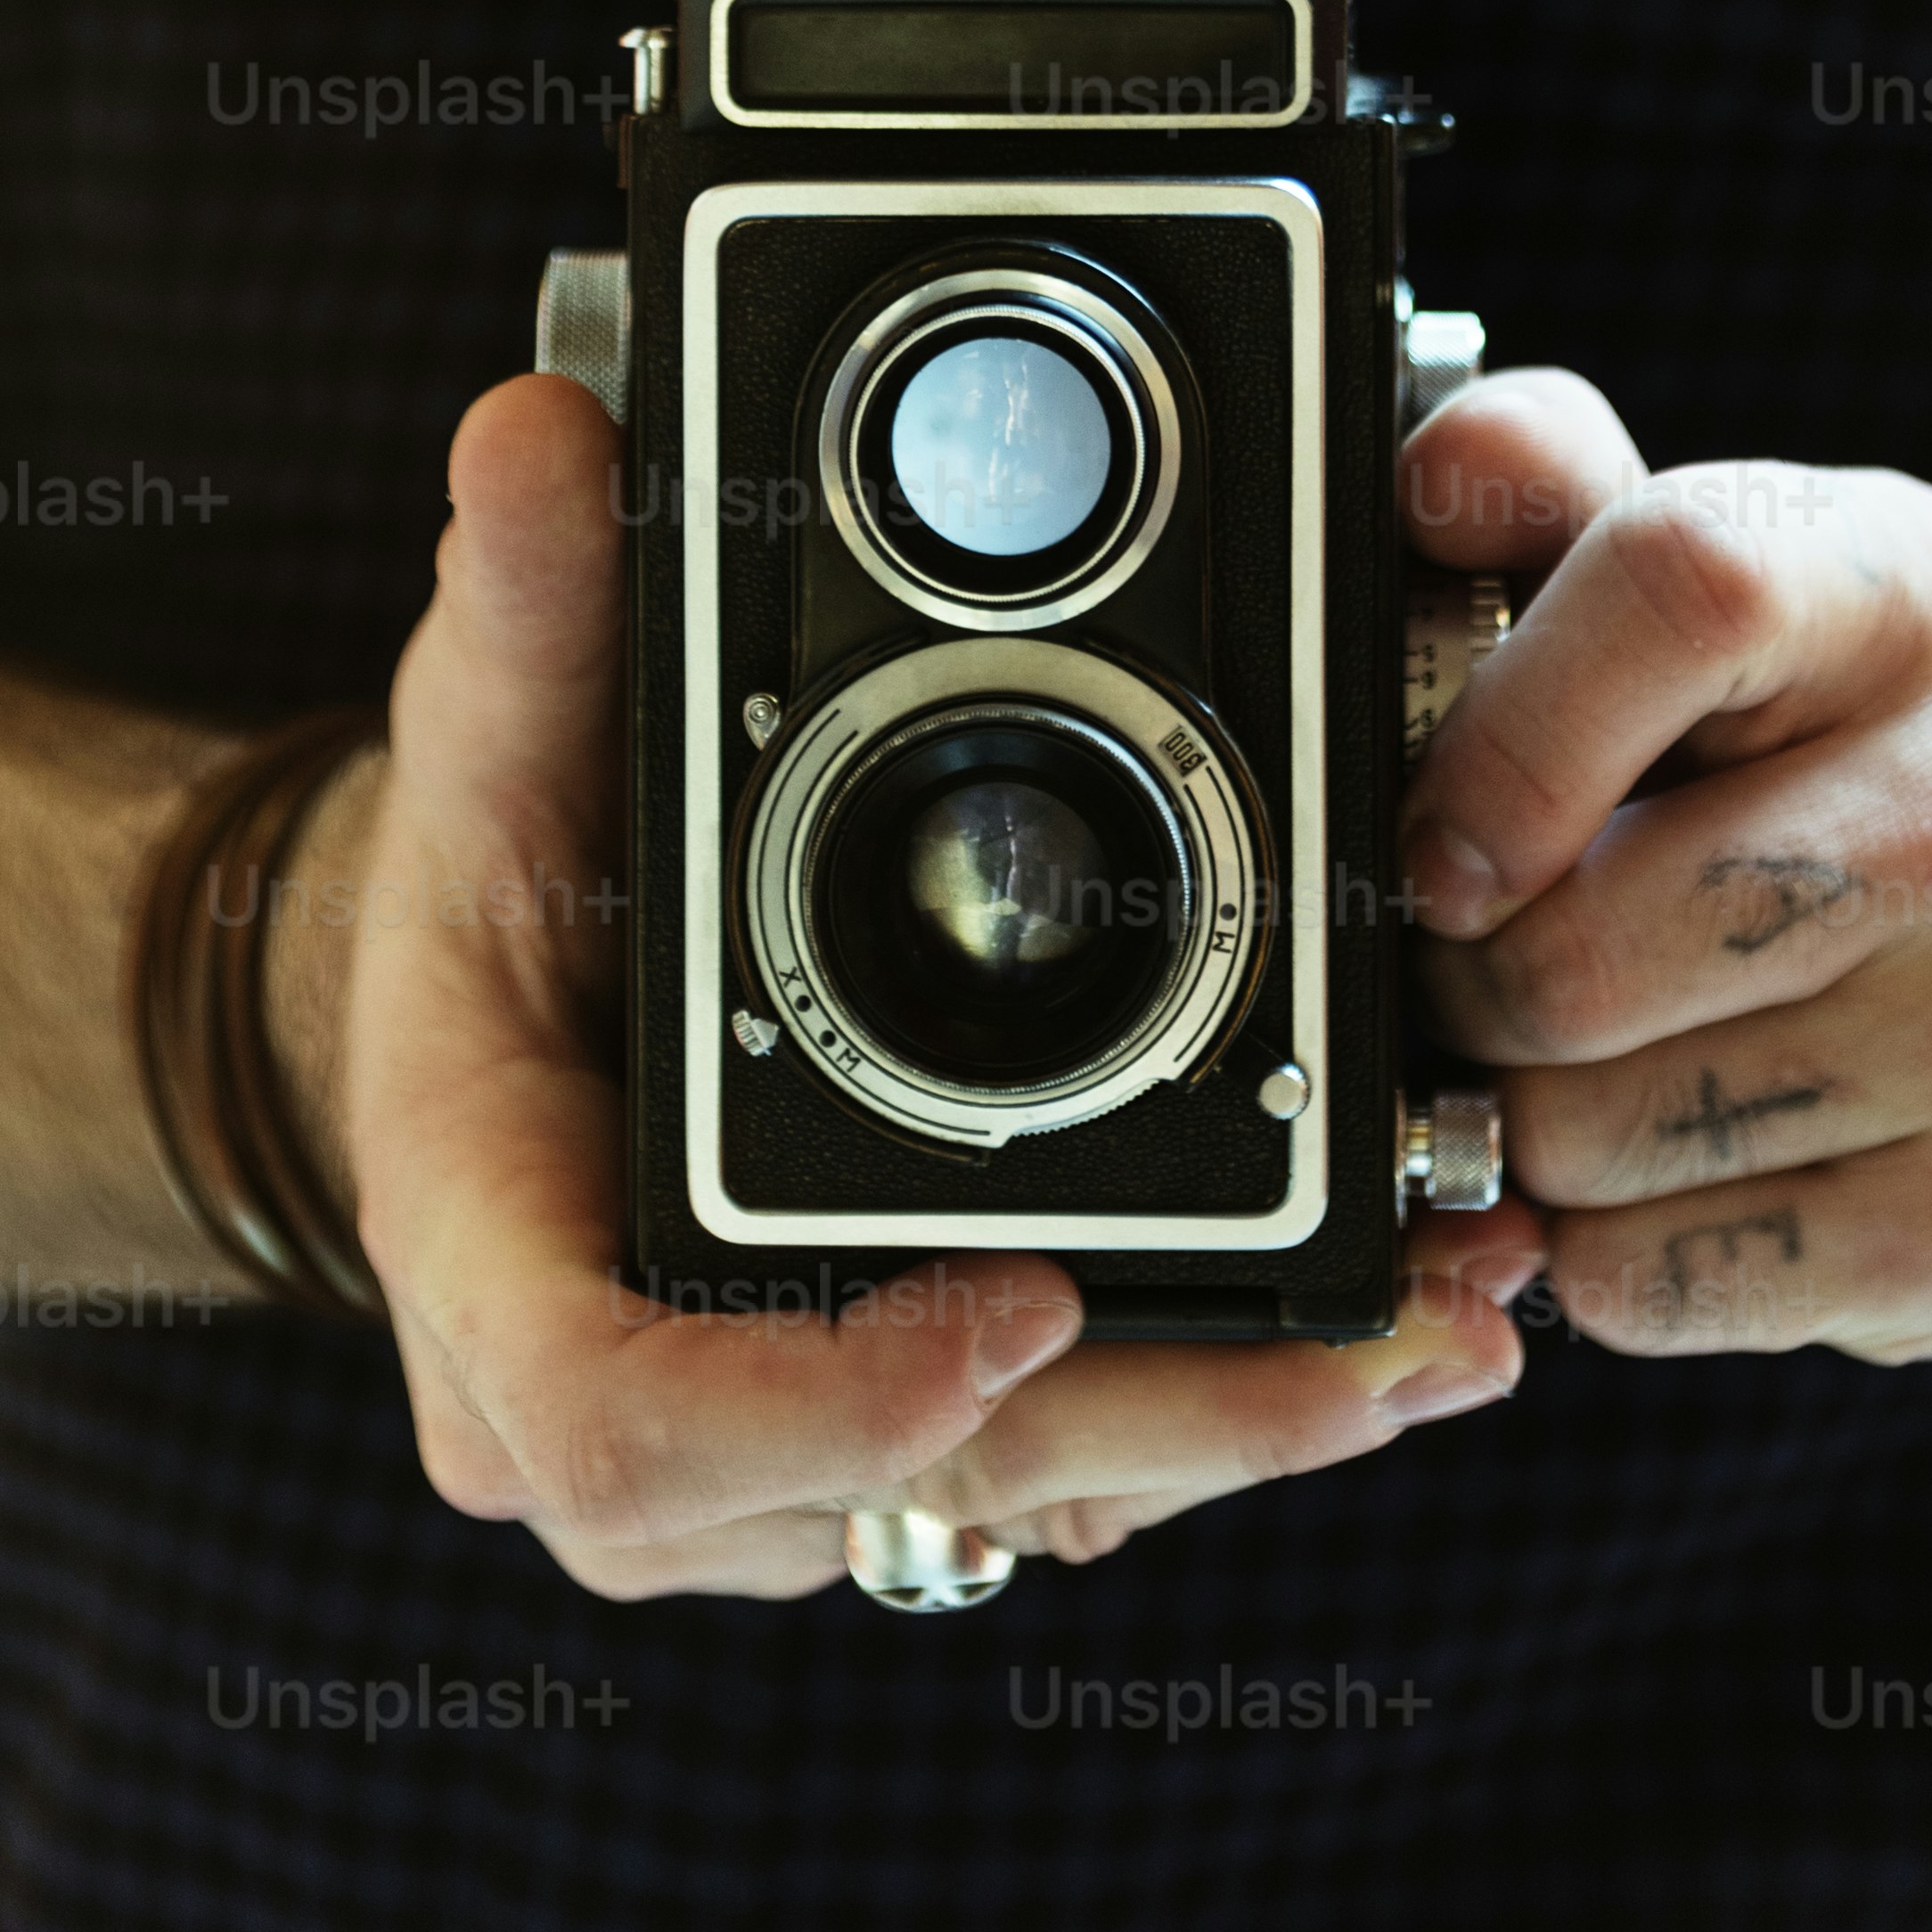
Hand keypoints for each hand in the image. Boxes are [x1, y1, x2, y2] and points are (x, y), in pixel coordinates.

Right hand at [326, 372, 1533, 1598]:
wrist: (503, 1008)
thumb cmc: (488, 881)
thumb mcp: (492, 732)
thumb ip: (524, 596)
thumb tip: (537, 432)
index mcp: (498, 1267)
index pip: (627, 1422)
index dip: (815, 1402)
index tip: (1013, 1308)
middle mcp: (628, 1420)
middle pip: (894, 1488)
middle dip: (1152, 1421)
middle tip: (1371, 1341)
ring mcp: (768, 1466)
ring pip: (1010, 1499)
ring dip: (1234, 1427)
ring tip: (1443, 1330)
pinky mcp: (887, 1447)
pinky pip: (1052, 1466)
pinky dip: (1217, 1407)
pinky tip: (1391, 1341)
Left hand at [1397, 373, 1931, 1361]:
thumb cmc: (1806, 747)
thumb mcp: (1698, 567)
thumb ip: (1544, 487)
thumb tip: (1419, 480)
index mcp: (1916, 587)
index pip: (1683, 585)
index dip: (1504, 726)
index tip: (1431, 834)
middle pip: (1589, 941)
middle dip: (1466, 973)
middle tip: (1479, 950)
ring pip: (1595, 1130)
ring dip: (1522, 1115)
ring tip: (1588, 1043)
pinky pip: (1655, 1283)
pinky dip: (1601, 1248)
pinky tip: (1667, 1154)